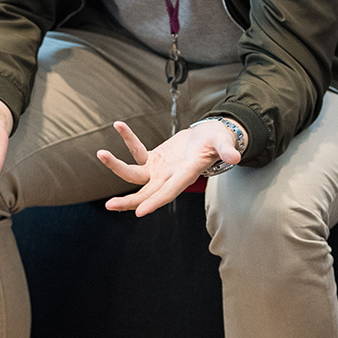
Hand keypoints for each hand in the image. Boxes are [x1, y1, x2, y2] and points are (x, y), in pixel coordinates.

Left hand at [98, 119, 241, 217]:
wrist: (211, 138)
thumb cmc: (219, 141)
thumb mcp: (224, 143)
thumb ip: (227, 150)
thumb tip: (236, 157)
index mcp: (185, 176)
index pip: (168, 193)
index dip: (155, 202)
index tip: (139, 212)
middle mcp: (168, 177)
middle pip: (145, 194)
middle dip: (128, 201)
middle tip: (109, 205)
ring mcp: (158, 170)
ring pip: (133, 175)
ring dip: (116, 166)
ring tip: (101, 153)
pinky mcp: (152, 159)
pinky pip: (136, 151)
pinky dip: (128, 139)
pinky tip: (119, 124)